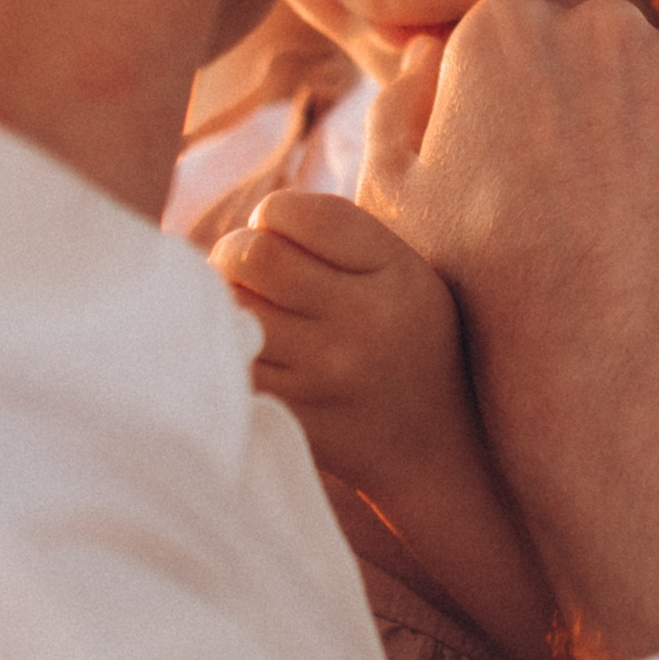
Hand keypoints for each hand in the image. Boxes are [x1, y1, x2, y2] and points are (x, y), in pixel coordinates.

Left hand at [212, 185, 576, 659]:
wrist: (434, 447)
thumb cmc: (406, 338)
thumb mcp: (405, 271)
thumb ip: (339, 234)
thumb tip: (251, 217)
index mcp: (395, 273)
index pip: (292, 212)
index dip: (273, 214)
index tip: (283, 235)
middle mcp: (361, 321)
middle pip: (249, 254)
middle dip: (236, 252)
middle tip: (250, 269)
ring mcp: (321, 373)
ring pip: (228, 305)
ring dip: (226, 300)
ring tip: (253, 308)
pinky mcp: (290, 413)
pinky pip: (227, 358)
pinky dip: (224, 346)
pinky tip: (247, 347)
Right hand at [359, 0, 658, 659]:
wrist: (602, 351)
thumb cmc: (481, 281)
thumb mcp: (397, 197)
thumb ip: (399, 106)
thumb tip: (428, 49)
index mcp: (503, 25)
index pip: (518, 45)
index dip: (518, 112)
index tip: (523, 174)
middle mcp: (601, 20)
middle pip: (599, 51)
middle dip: (594, 105)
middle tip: (586, 197)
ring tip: (641, 215)